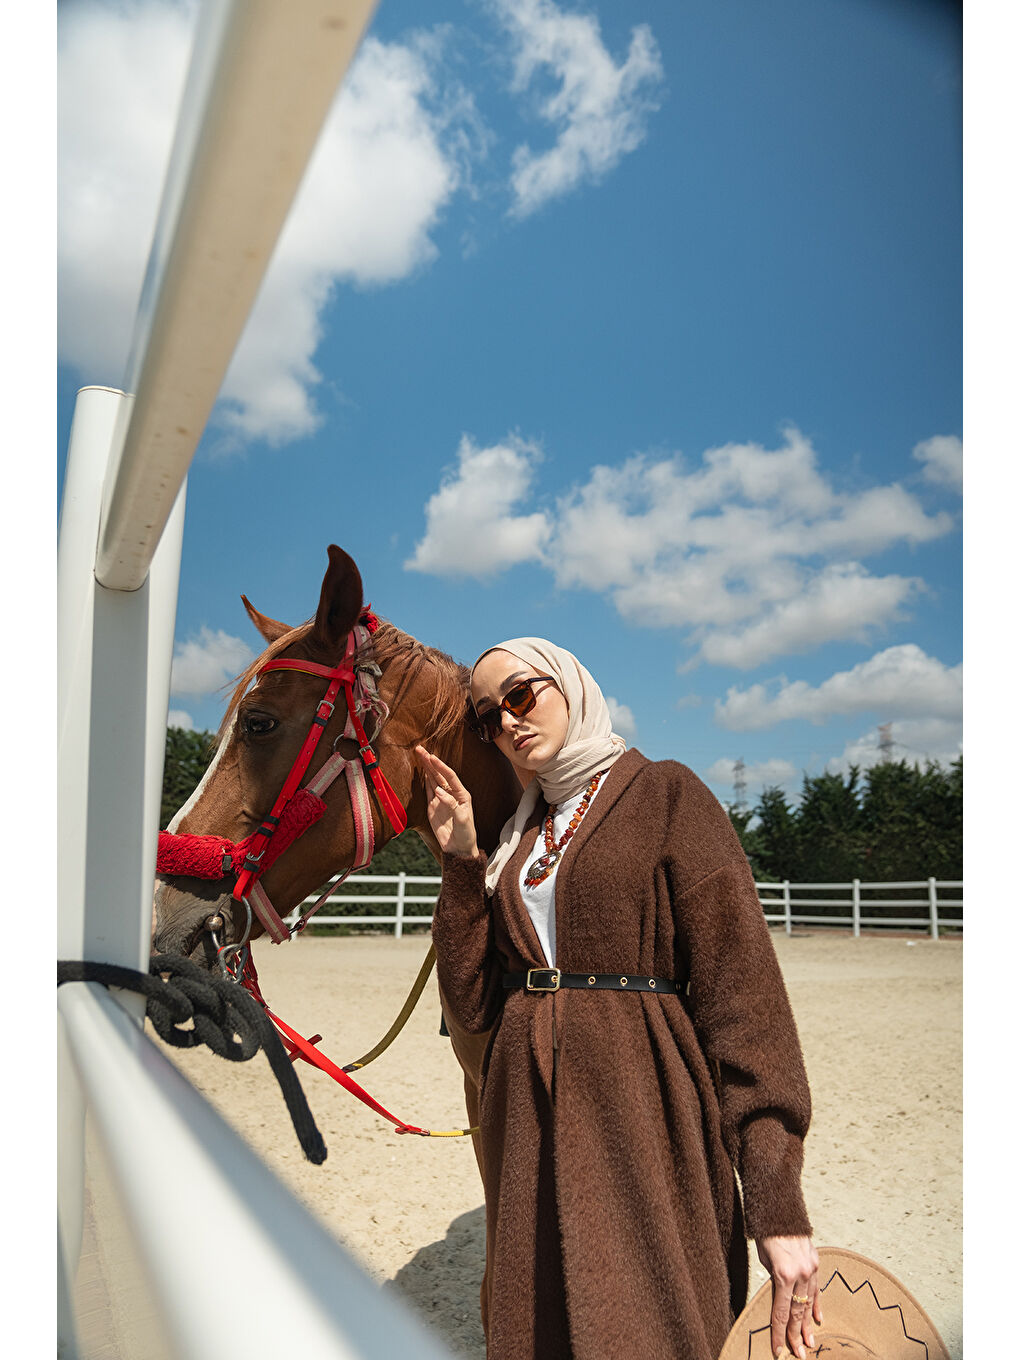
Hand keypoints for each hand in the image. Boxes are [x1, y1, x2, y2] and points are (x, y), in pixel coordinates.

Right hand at [415, 746, 478, 858]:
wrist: (459, 848)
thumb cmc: (466, 834)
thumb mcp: (463, 820)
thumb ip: (452, 805)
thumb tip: (438, 791)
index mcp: (462, 794)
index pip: (450, 776)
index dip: (441, 766)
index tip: (432, 757)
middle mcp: (452, 794)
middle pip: (439, 774)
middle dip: (430, 761)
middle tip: (420, 749)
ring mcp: (441, 799)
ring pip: (432, 779)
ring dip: (426, 767)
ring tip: (419, 754)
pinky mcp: (433, 807)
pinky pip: (427, 790)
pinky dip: (423, 780)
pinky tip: (421, 770)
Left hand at [755, 1235, 820, 1357]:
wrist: (780, 1208)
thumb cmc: (766, 1233)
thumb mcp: (764, 1259)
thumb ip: (773, 1281)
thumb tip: (779, 1299)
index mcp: (783, 1274)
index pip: (781, 1313)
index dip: (779, 1334)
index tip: (779, 1351)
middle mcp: (800, 1274)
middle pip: (798, 1313)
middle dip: (796, 1336)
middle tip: (799, 1355)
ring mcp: (810, 1269)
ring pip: (809, 1304)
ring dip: (809, 1325)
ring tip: (810, 1344)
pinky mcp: (816, 1262)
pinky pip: (817, 1289)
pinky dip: (817, 1305)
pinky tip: (818, 1320)